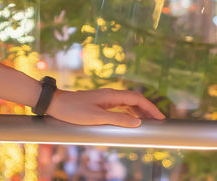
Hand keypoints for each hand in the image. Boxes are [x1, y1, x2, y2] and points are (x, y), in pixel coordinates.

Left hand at [44, 88, 165, 127]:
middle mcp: (110, 94)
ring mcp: (105, 98)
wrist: (55, 104)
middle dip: (148, 109)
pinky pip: (120, 107)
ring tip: (150, 122)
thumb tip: (138, 122)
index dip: (151, 107)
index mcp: (111, 95)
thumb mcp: (96, 118)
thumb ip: (118, 120)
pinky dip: (130, 113)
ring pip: (128, 103)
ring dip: (140, 111)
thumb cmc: (73, 110)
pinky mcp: (100, 103)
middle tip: (159, 121)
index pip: (137, 98)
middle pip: (135, 99)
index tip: (161, 117)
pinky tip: (132, 120)